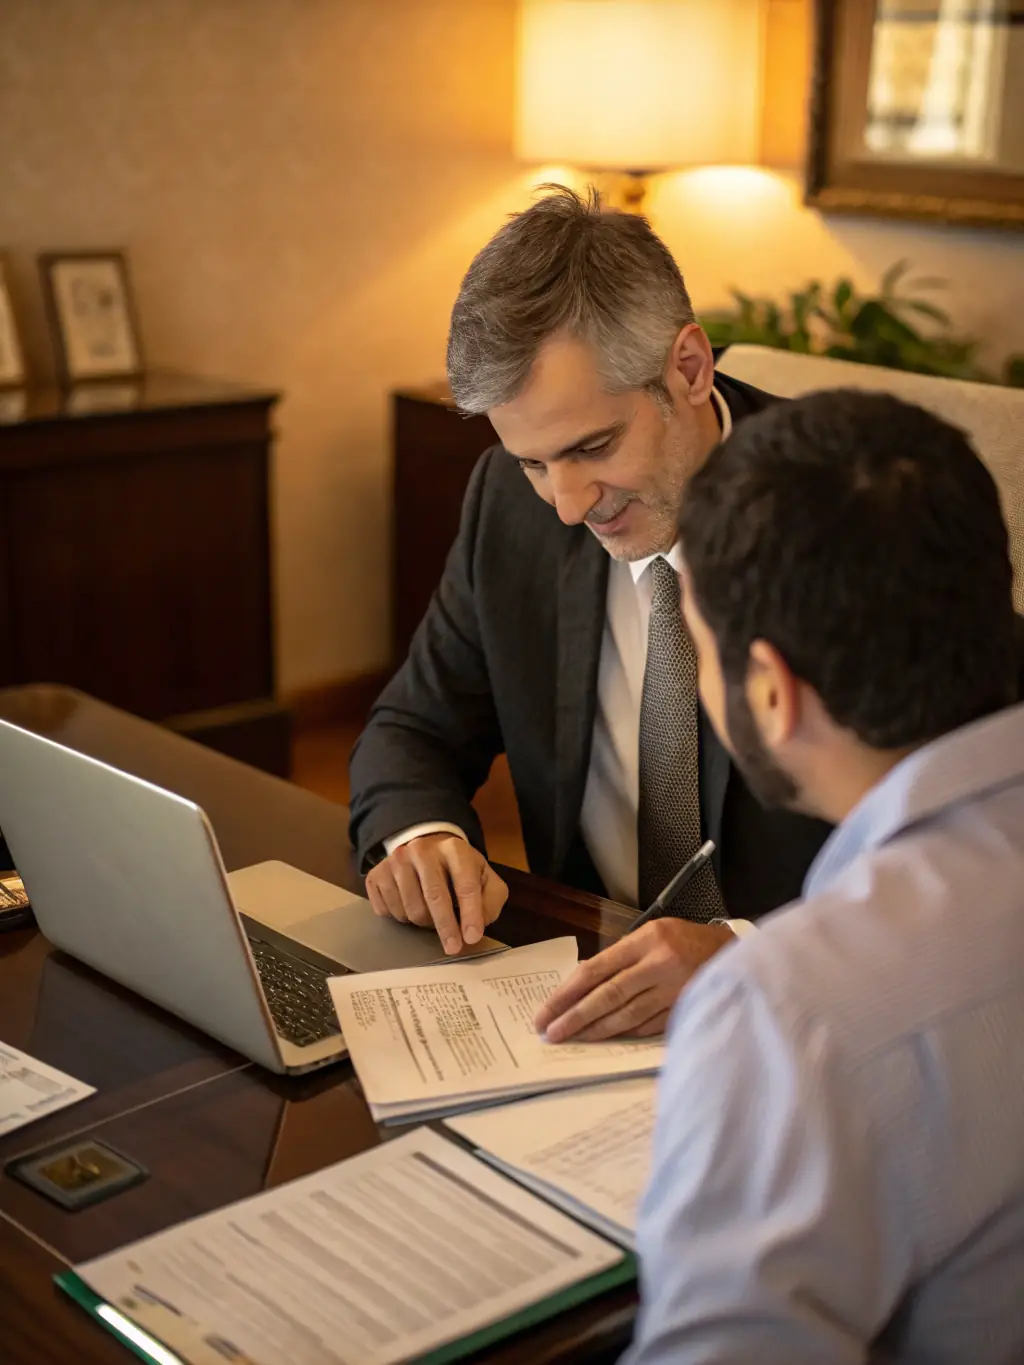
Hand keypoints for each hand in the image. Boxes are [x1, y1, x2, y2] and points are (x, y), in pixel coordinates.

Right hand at [365, 833, 507, 954]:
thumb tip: (478, 923)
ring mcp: (396, 860)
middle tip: (453, 947)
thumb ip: (491, 899)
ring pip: (411, 909)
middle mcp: (422, 850)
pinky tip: (410, 907)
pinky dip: (402, 919)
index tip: (472, 937)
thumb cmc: (458, 869)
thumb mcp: (484, 877)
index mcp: (454, 848)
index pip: (465, 884)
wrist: (425, 849)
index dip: (470, 914)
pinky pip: (388, 911)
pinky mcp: (377, 874)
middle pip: (434, 897)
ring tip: (432, 915)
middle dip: (446, 927)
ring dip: (424, 923)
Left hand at [534, 918, 733, 1042]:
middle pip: (609, 995)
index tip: (546, 1011)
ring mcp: (674, 989)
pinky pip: (648, 1025)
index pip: (597, 969)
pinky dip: (625, 1033)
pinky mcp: (685, 1008)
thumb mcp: (651, 934)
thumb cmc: (684, 940)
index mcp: (646, 940)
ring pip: (627, 1015)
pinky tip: (606, 1039)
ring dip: (597, 1030)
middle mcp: (659, 963)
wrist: (733, 952)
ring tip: (573, 1040)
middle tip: (551, 1033)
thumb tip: (582, 981)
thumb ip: (620, 957)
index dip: (568, 993)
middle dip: (576, 1017)